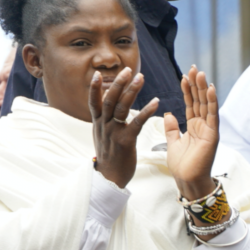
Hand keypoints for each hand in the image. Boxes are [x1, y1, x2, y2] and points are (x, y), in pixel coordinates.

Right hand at [89, 67, 158, 187]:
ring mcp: (113, 133)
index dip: (95, 88)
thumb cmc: (109, 157)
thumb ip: (103, 120)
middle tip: (128, 70)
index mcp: (98, 124)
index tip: (98, 74)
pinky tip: (156, 102)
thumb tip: (105, 105)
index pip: (94, 102)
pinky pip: (136, 123)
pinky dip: (146, 111)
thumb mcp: (101, 136)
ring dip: (132, 91)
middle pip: (109, 100)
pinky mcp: (125, 141)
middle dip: (118, 84)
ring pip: (121, 108)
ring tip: (140, 78)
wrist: (109, 179)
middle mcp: (104, 126)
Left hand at [163, 65, 218, 200]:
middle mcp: (202, 125)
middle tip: (194, 67)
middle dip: (196, 84)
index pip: (191, 103)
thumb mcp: (173, 142)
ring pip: (206, 104)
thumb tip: (168, 113)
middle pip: (199, 100)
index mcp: (193, 126)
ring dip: (204, 88)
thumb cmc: (182, 165)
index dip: (188, 89)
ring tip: (201, 73)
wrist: (187, 181)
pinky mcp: (212, 135)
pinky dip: (211, 101)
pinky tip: (210, 88)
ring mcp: (209, 129)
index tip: (184, 75)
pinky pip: (212, 115)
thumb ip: (172, 127)